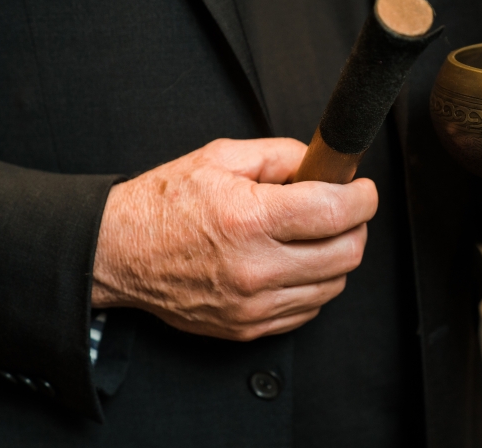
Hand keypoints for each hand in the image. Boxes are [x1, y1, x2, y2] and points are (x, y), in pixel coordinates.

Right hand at [92, 138, 377, 340]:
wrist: (119, 253)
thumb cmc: (165, 205)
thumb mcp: (222, 158)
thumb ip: (282, 154)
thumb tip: (324, 164)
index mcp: (249, 219)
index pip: (336, 212)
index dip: (363, 197)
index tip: (363, 190)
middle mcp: (254, 268)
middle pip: (346, 253)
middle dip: (356, 225)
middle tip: (342, 209)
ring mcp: (253, 305)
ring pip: (333, 284)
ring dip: (336, 256)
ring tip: (313, 235)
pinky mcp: (248, 328)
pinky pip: (308, 310)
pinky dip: (314, 285)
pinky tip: (295, 263)